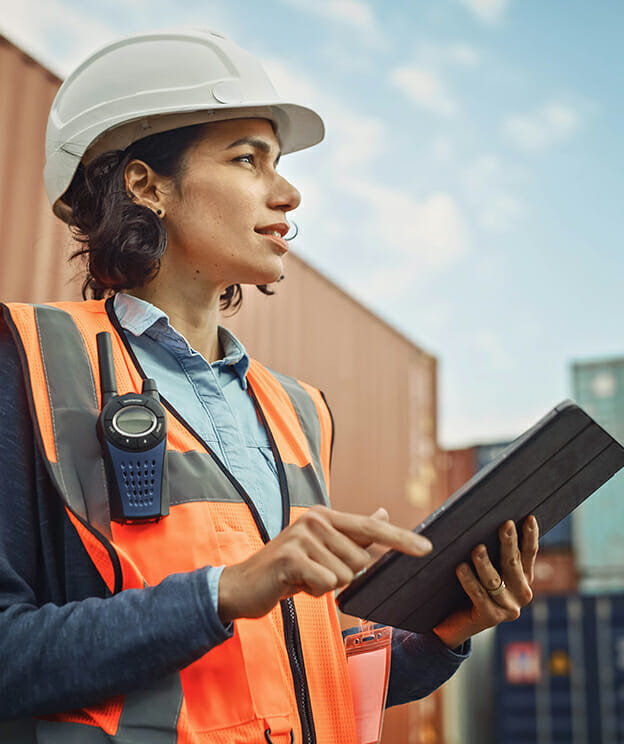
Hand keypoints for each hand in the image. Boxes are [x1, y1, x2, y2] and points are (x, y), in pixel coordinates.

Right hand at [218, 505, 431, 623]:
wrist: (242, 585)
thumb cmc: (287, 569)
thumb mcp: (321, 548)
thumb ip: (353, 533)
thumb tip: (383, 512)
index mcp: (326, 516)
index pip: (372, 527)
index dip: (401, 538)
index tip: (427, 548)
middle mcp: (315, 520)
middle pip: (361, 560)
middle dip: (343, 575)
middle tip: (314, 573)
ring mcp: (302, 537)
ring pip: (345, 575)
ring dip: (326, 585)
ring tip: (302, 578)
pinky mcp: (292, 558)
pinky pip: (326, 584)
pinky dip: (313, 592)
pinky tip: (294, 585)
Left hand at [433, 515, 538, 648]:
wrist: (453, 622)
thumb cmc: (468, 585)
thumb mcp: (483, 566)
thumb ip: (490, 549)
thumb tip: (483, 520)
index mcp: (523, 577)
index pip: (529, 553)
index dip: (530, 535)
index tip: (528, 517)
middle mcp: (522, 593)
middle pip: (513, 563)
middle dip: (509, 543)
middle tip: (505, 524)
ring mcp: (508, 608)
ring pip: (495, 580)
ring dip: (485, 564)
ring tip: (477, 549)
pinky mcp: (491, 618)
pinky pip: (479, 595)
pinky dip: (469, 581)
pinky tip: (461, 568)